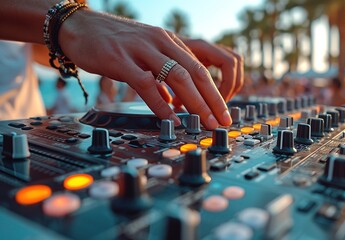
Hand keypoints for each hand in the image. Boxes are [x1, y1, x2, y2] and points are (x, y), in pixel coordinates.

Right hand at [58, 10, 231, 128]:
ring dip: (194, 103)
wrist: (79, 26)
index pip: (200, 69)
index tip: (222, 113)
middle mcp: (160, 42)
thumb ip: (160, 77)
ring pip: (177, 76)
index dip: (215, 92)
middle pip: (195, 73)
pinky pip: (146, 83)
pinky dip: (161, 104)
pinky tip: (170, 118)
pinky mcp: (120, 59)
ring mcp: (141, 49)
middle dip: (212, 100)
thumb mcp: (144, 56)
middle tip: (222, 121)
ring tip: (204, 122)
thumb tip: (172, 102)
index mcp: (169, 41)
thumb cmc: (114, 43)